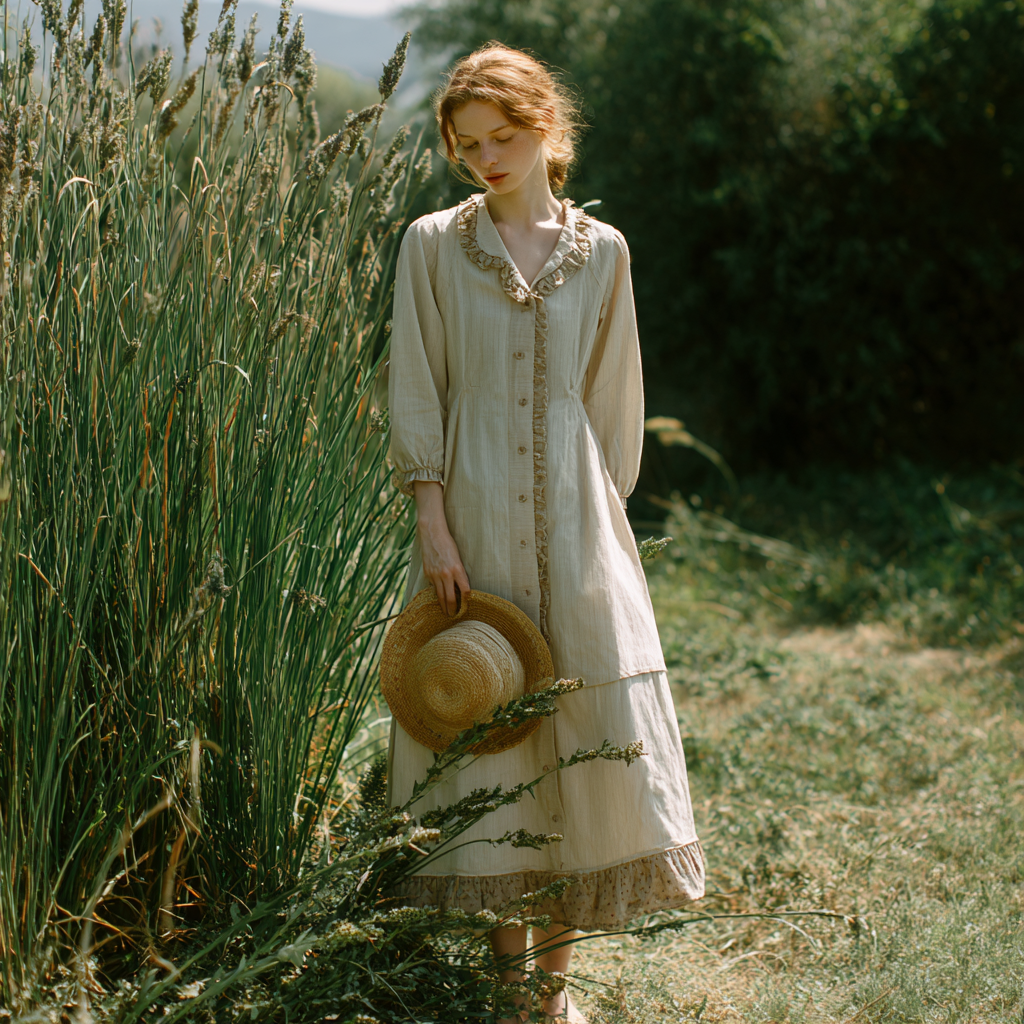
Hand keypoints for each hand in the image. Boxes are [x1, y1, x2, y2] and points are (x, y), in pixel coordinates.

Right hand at [413, 481, 470, 615]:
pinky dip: (435, 593)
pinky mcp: (427, 573)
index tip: (466, 608)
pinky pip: (432, 587)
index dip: (466, 601)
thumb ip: (459, 572)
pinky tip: (437, 599)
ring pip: (439, 596)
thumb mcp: (458, 557)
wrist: (432, 533)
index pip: (464, 591)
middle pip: (450, 598)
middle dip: (452, 609)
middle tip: (454, 617)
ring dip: (443, 606)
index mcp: (457, 569)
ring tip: (445, 613)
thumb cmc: (448, 543)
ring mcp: (435, 574)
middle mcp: (446, 574)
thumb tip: (461, 588)